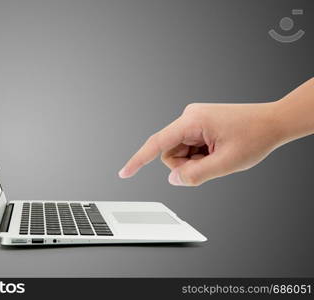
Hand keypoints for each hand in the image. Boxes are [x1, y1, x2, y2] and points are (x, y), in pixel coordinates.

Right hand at [118, 101, 283, 185]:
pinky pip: (189, 146)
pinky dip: (200, 155)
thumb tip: (174, 180)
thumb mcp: (226, 163)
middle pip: (170, 152)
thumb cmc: (255, 136)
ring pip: (180, 151)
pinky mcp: (199, 124)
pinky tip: (217, 150)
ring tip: (218, 155)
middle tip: (211, 164)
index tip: (124, 173)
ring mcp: (194, 119)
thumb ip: (196, 175)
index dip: (138, 160)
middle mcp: (189, 116)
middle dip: (186, 164)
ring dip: (195, 160)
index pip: (157, 144)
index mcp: (192, 121)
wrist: (274, 122)